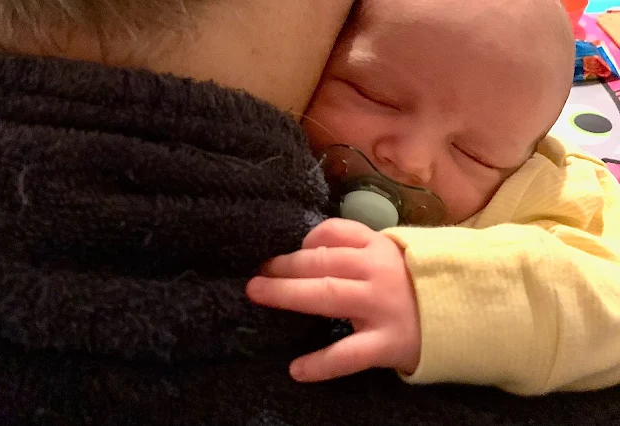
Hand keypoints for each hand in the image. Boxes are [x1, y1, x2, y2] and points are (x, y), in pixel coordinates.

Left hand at [246, 218, 420, 381]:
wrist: (465, 314)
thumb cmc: (417, 284)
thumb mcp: (391, 254)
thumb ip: (356, 246)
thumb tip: (307, 247)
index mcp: (377, 247)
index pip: (334, 232)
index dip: (305, 241)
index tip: (286, 254)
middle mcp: (376, 271)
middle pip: (322, 262)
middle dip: (284, 265)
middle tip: (256, 275)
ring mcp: (381, 307)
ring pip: (328, 295)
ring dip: (288, 294)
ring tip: (259, 294)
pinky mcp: (387, 342)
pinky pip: (349, 353)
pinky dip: (321, 363)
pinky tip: (296, 369)